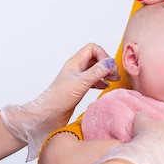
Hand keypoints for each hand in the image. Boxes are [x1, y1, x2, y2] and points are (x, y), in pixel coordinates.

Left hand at [0, 43, 119, 160]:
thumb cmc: (59, 98)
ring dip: (105, 73)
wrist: (48, 114)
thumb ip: (96, 72)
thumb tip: (110, 62)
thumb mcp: (81, 83)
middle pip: (95, 58)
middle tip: (114, 74)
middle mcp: (76, 68)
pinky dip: (101, 81)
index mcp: (75, 62)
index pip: (92, 48)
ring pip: (95, 69)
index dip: (103, 55)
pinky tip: (105, 87)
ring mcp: (77, 78)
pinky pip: (93, 80)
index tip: (108, 68)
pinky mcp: (78, 88)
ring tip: (114, 79)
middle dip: (106, 64)